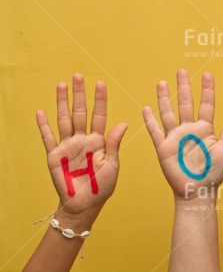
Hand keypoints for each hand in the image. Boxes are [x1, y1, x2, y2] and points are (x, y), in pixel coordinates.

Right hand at [36, 74, 127, 218]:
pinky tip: (41, 112)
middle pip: (80, 112)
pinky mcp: (54, 156)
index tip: (101, 84)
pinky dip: (44, 126)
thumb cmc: (102, 186)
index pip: (99, 116)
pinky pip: (48, 138)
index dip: (100, 100)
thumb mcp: (112, 164)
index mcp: (98, 141)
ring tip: (61, 85)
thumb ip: (114, 143)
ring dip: (62, 103)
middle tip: (78, 76)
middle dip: (79, 95)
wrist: (85, 204)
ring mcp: (67, 146)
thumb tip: (123, 122)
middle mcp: (82, 140)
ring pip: (64, 120)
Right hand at [143, 70, 222, 200]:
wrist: (198, 191)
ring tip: (163, 83)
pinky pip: (155, 131)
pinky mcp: (163, 148)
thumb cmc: (214, 173)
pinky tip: (146, 108)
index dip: (207, 90)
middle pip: (185, 104)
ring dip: (165, 98)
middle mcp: (189, 130)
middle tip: (182, 71)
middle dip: (184, 87)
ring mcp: (175, 137)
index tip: (207, 74)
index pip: (206, 105)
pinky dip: (150, 120)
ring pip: (168, 113)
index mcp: (205, 129)